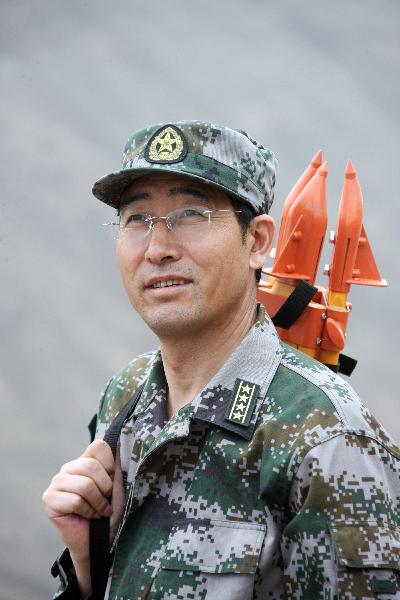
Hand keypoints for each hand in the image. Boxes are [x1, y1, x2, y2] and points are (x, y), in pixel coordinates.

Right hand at [42, 439, 124, 562]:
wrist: (100, 541)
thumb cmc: (109, 512)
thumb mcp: (118, 485)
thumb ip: (116, 464)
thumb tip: (119, 440)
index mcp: (85, 460)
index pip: (99, 446)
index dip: (110, 464)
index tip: (112, 482)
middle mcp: (69, 468)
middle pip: (91, 466)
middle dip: (105, 488)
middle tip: (106, 501)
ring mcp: (57, 482)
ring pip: (84, 485)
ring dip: (97, 502)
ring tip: (98, 510)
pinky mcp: (49, 499)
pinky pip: (75, 500)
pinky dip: (87, 511)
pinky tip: (87, 516)